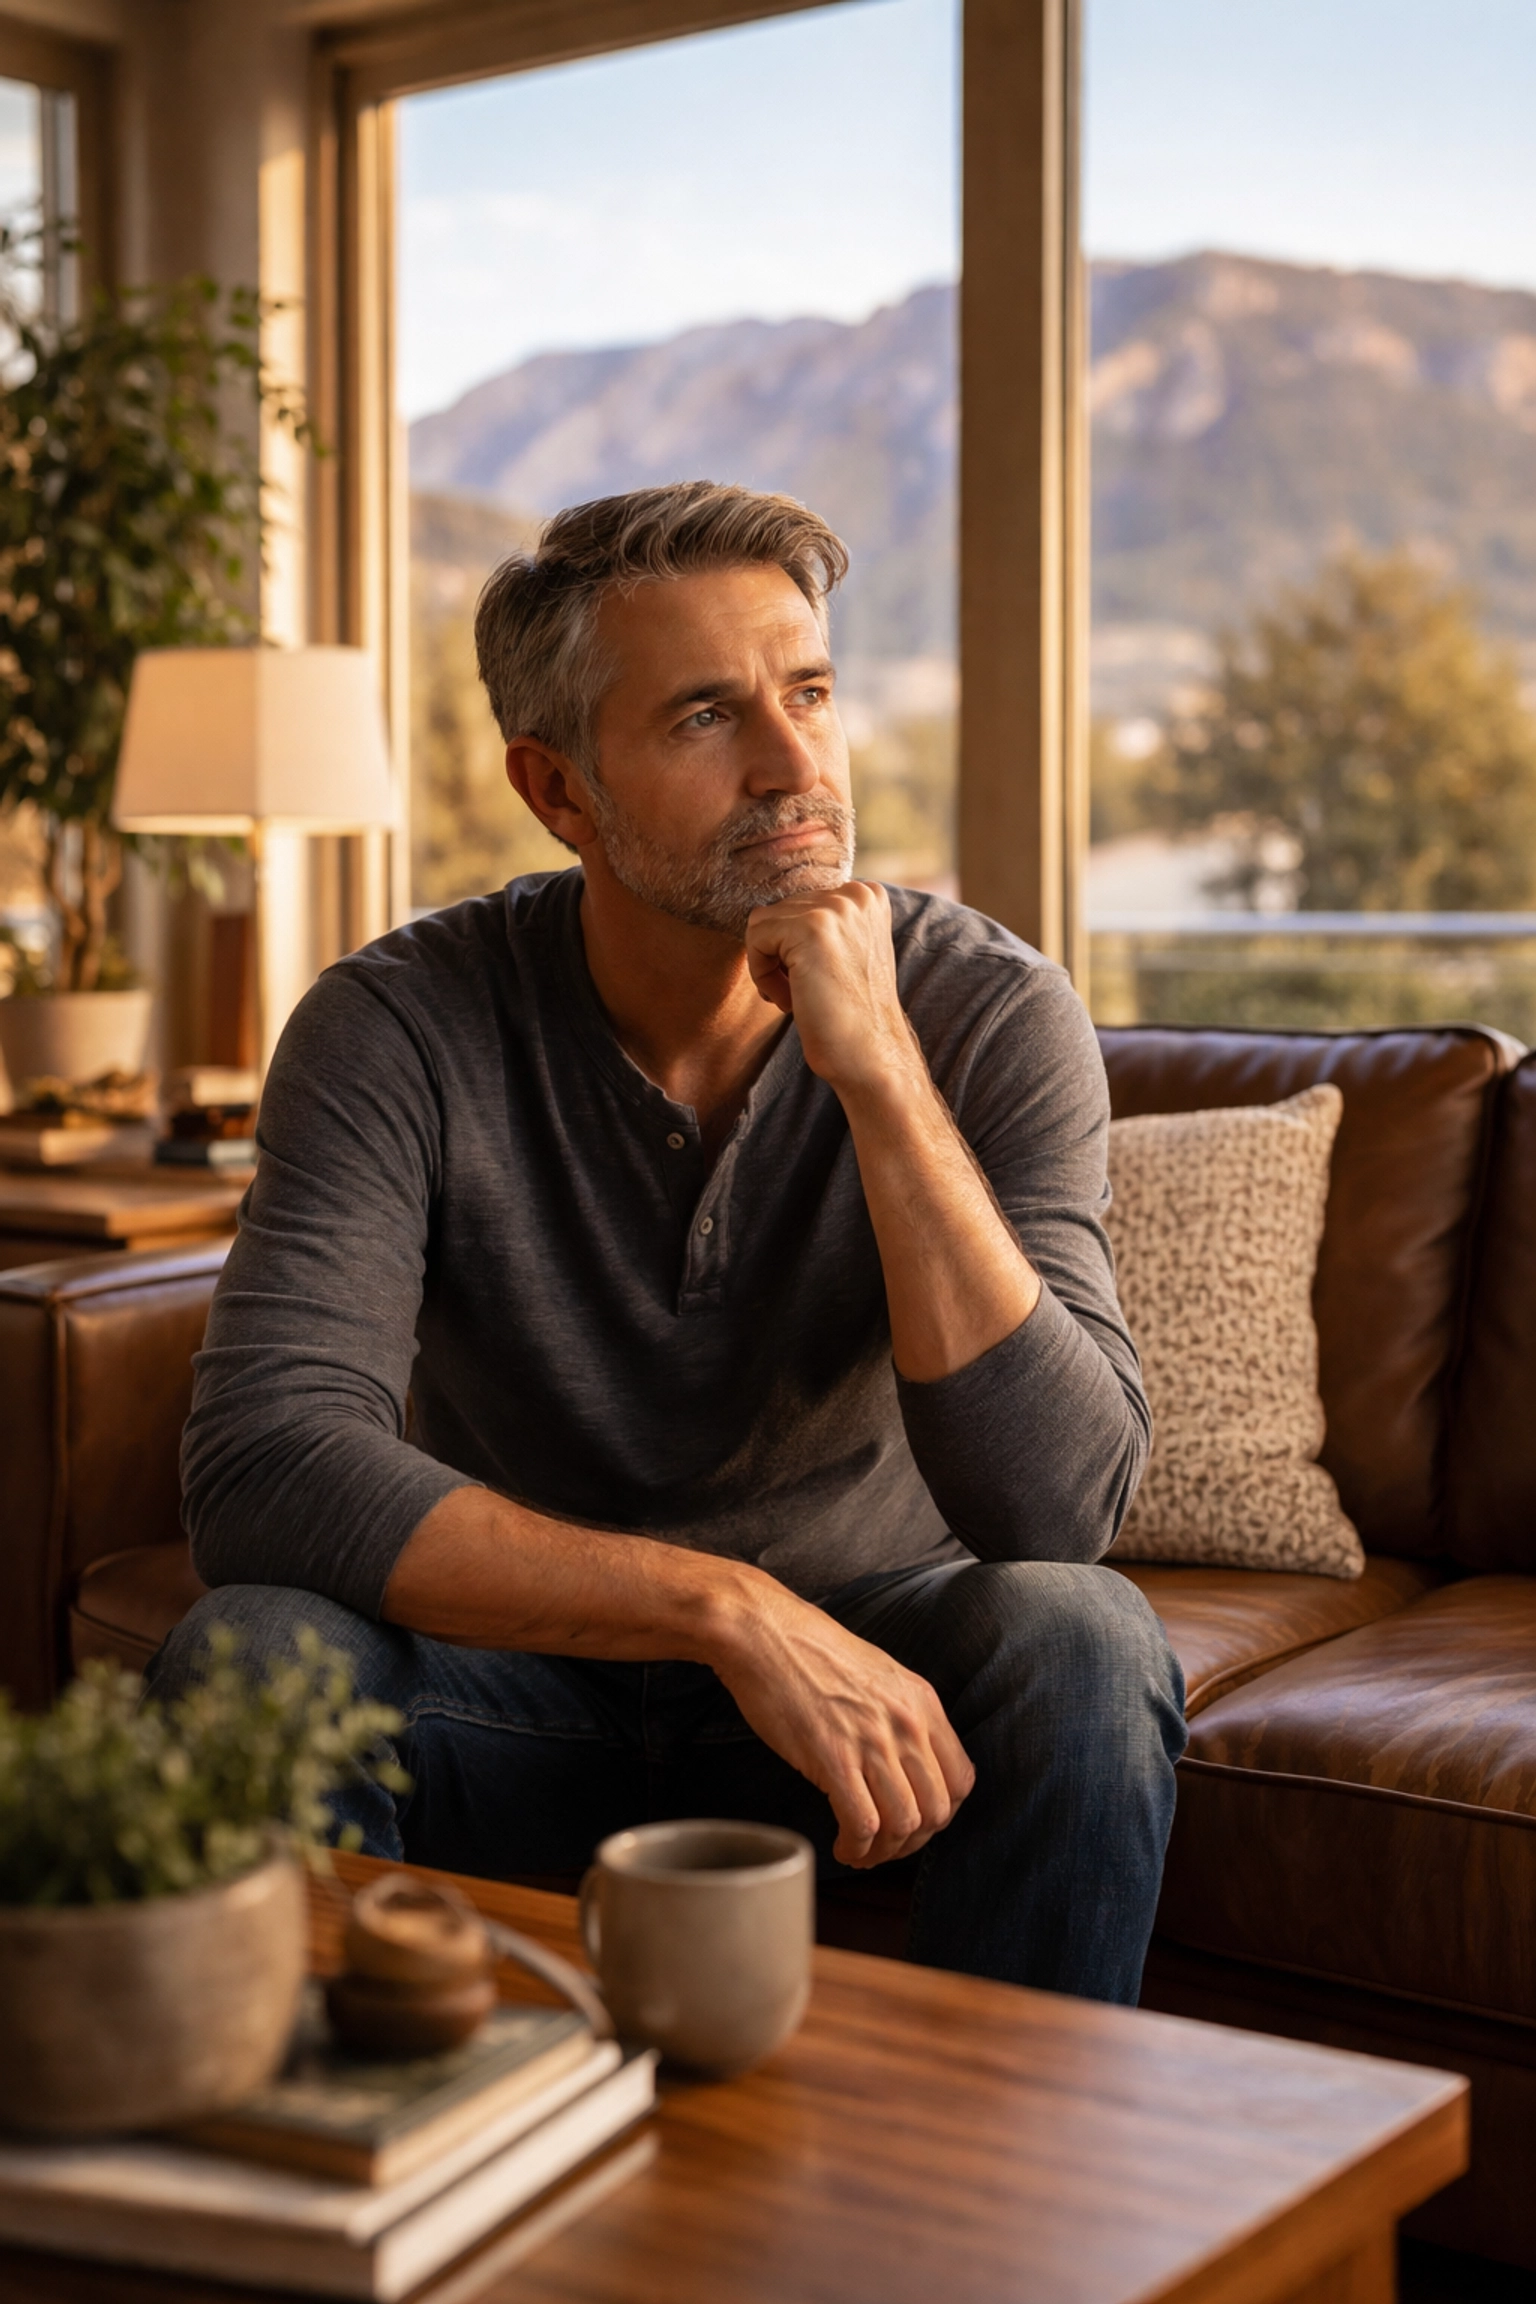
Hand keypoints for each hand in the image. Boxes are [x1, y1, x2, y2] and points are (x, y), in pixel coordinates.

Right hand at [713, 1573, 974, 1867]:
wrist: (764, 1633)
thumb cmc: (811, 1652)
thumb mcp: (879, 1675)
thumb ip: (901, 1716)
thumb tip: (907, 1763)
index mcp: (922, 1703)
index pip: (961, 1780)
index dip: (941, 1814)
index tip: (915, 1823)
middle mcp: (906, 1724)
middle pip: (937, 1811)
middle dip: (913, 1841)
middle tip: (885, 1844)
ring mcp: (872, 1741)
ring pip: (904, 1824)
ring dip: (884, 1850)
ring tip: (861, 1849)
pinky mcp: (833, 1758)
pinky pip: (863, 1823)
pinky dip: (857, 1847)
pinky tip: (842, 1845)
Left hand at [745, 882, 919, 1095]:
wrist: (871, 1054)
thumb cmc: (851, 1014)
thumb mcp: (846, 952)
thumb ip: (821, 924)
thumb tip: (763, 914)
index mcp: (868, 895)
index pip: (800, 904)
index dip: (795, 947)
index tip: (814, 979)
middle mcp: (856, 893)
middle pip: (779, 911)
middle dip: (781, 957)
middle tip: (804, 994)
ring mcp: (835, 907)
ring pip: (763, 924)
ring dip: (770, 967)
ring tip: (796, 997)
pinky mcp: (811, 927)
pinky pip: (756, 937)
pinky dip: (761, 975)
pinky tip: (789, 1000)